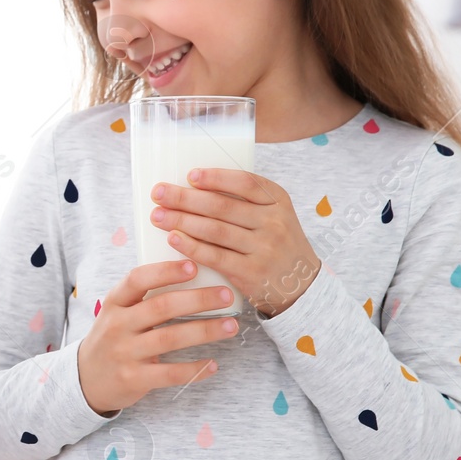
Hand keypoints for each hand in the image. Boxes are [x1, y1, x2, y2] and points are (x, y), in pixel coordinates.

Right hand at [75, 258, 243, 415]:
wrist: (86, 379)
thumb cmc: (113, 338)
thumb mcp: (118, 312)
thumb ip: (144, 296)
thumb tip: (192, 272)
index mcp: (115, 303)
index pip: (137, 279)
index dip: (166, 271)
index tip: (194, 265)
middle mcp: (118, 325)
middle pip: (162, 307)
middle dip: (198, 299)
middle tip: (226, 295)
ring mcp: (125, 353)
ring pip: (170, 338)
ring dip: (205, 331)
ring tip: (231, 325)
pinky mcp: (134, 379)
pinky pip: (170, 373)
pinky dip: (194, 369)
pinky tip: (213, 364)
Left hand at [148, 167, 321, 317]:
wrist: (302, 285)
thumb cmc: (277, 244)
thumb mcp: (274, 216)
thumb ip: (245, 202)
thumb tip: (195, 187)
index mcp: (278, 201)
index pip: (245, 182)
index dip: (215, 177)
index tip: (190, 175)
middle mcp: (273, 222)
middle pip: (222, 206)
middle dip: (185, 198)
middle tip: (159, 193)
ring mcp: (264, 248)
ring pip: (215, 230)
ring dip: (182, 221)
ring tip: (158, 215)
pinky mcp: (252, 273)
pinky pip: (215, 256)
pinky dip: (191, 246)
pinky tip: (173, 238)